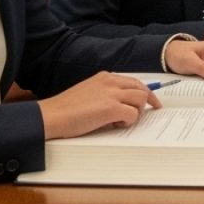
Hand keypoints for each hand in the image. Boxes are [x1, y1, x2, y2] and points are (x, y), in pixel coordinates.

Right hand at [38, 72, 154, 139]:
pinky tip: (115, 125)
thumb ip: (106, 94)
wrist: (50, 116)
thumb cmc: (65, 110)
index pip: (133, 81)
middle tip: (153, 109)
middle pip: (141, 88)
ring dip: (136, 112)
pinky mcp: (111, 108)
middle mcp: (111, 82)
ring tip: (121, 121)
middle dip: (149, 100)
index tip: (151, 99)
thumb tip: (122, 105)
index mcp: (105, 77)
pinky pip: (133, 114)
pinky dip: (128, 122)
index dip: (144, 91)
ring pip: (140, 99)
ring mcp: (112, 94)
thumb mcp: (89, 93)